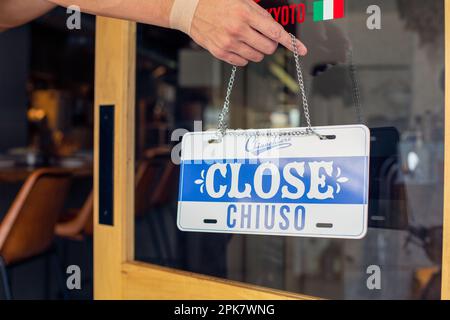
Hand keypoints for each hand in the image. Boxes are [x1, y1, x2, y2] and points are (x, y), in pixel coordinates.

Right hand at [190, 0, 306, 65]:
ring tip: (247, 39)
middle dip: (270, 44)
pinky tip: (237, 45)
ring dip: (257, 50)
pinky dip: (244, 56)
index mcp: (245, 13)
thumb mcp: (242, 0)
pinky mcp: (220, 53)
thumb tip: (277, 31)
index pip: (275, 32)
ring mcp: (229, 43)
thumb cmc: (217, 2)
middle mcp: (238, 30)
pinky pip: (242, 62)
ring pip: (257, 57)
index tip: (302, 49)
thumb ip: (261, 15)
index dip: (291, 42)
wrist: (191, 9)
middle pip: (268, 48)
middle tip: (262, 37)